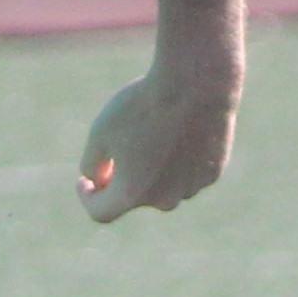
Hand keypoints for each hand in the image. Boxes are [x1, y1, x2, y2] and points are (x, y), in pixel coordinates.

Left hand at [79, 45, 241, 221]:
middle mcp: (163, 200)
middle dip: (124, 179)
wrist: (197, 84)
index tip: (85, 180)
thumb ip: (93, 163)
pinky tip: (180, 130)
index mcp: (130, 194)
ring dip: (154, 170)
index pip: (101, 212)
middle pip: (135, 197)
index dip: (88, 197)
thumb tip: (100, 180)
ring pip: (165, 186)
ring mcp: (191, 188)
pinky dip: (179, 160)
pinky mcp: (212, 173)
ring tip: (155, 131)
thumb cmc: (143, 105)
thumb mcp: (102, 130)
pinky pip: (188, 173)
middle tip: (121, 146)